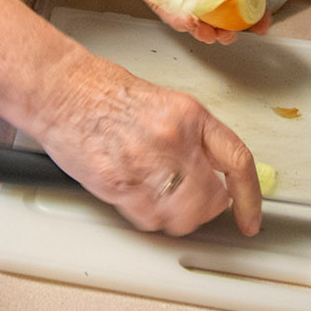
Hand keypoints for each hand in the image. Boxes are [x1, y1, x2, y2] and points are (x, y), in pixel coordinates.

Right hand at [34, 53, 262, 236]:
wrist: (60, 91)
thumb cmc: (102, 92)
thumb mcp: (163, 104)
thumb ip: (190, 137)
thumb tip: (209, 172)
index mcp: (190, 115)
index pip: (237, 161)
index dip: (250, 198)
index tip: (250, 217)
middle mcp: (173, 140)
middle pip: (211, 200)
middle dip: (205, 210)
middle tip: (194, 205)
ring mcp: (146, 164)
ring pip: (182, 218)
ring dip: (176, 217)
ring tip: (160, 199)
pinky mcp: (119, 184)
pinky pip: (148, 219)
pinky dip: (147, 216)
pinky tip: (136, 195)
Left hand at [104, 0, 272, 43]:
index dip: (252, 12)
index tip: (262, 23)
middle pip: (218, 18)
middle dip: (228, 31)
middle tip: (234, 34)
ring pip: (196, 24)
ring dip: (206, 33)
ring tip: (215, 35)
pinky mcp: (158, 2)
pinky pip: (171, 16)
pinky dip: (181, 22)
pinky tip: (190, 23)